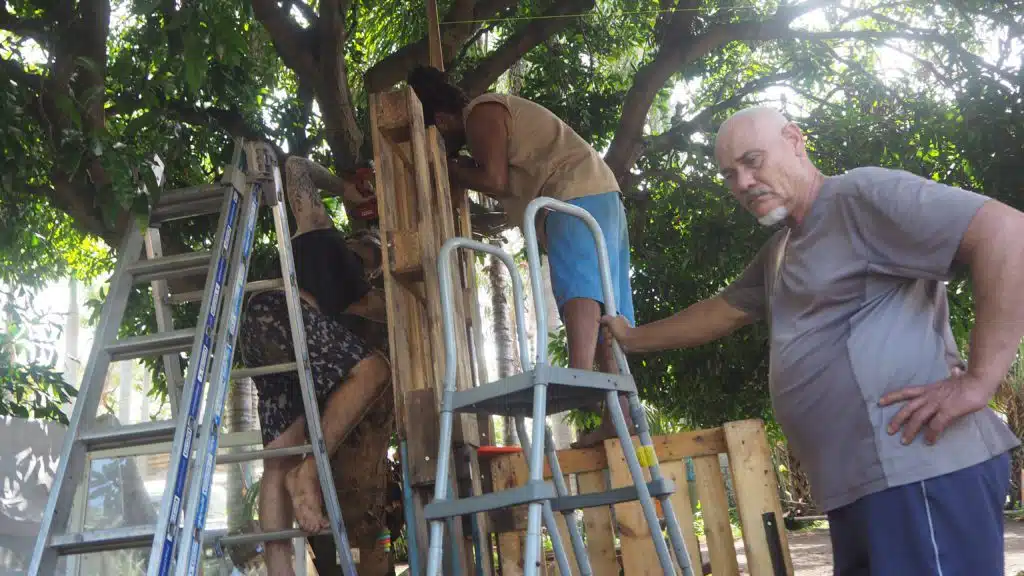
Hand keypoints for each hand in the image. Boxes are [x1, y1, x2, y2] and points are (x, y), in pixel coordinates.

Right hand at [599, 314, 633, 351]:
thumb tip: (599, 319)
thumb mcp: (612, 321)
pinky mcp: (617, 342)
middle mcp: (618, 326)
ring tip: (612, 339)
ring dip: (608, 338)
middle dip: (606, 332)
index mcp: (618, 319)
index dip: (605, 323)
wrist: (629, 342)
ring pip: (607, 336)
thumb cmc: (622, 330)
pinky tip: (612, 343)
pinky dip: (610, 343)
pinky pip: (610, 342)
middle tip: (610, 333)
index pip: (607, 320)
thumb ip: (605, 318)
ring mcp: (618, 335)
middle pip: (606, 329)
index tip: (605, 325)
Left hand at [878, 368, 992, 445]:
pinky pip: (936, 425)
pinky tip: (929, 442)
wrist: (978, 381)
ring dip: (910, 430)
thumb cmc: (968, 382)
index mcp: (928, 389)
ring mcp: (937, 403)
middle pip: (908, 408)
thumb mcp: (952, 380)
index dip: (892, 396)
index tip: (880, 402)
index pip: (906, 391)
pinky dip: (931, 434)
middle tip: (889, 431)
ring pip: (918, 418)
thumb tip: (955, 371)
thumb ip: (949, 380)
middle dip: (897, 420)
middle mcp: (929, 396)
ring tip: (904, 441)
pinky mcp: (948, 411)